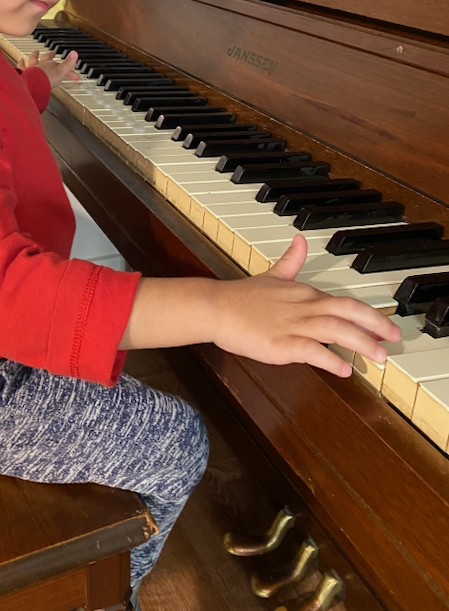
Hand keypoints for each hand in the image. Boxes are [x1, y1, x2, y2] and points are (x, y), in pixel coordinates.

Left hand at [17, 48, 79, 88]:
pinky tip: (18, 61)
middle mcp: (39, 65)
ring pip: (31, 60)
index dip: (66, 66)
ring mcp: (30, 69)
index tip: (71, 72)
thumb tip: (75, 53)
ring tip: (34, 52)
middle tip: (50, 53)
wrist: (32, 85)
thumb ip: (68, 63)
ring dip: (33, 56)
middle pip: (44, 57)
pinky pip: (20, 67)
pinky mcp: (23, 75)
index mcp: (48, 64)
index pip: (59, 63)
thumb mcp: (61, 72)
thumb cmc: (45, 80)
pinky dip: (19, 64)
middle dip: (48, 55)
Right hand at [208, 235, 400, 376]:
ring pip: (336, 331)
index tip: (387, 327)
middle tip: (394, 340)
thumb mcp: (272, 275)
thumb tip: (301, 240)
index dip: (370, 315)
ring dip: (361, 343)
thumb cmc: (242, 296)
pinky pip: (311, 351)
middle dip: (376, 325)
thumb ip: (291, 260)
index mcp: (305, 293)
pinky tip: (343, 370)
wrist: (216, 307)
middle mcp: (304, 307)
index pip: (346, 302)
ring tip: (379, 358)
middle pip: (348, 312)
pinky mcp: (281, 343)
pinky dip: (330, 360)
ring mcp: (293, 325)